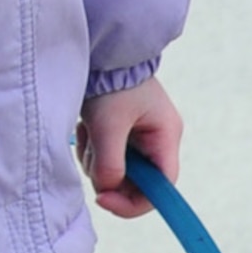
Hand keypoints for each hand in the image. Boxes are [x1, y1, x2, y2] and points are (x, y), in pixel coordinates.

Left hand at [76, 76, 182, 219]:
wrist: (99, 49)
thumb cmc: (111, 81)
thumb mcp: (108, 124)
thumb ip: (110, 162)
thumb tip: (106, 190)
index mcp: (166, 136)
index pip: (162, 187)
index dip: (134, 203)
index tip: (103, 200)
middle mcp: (156, 138)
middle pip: (136, 181)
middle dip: (108, 174)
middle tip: (90, 154)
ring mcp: (138, 134)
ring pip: (117, 170)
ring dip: (96, 159)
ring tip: (87, 133)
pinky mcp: (120, 130)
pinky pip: (106, 155)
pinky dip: (92, 147)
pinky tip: (85, 127)